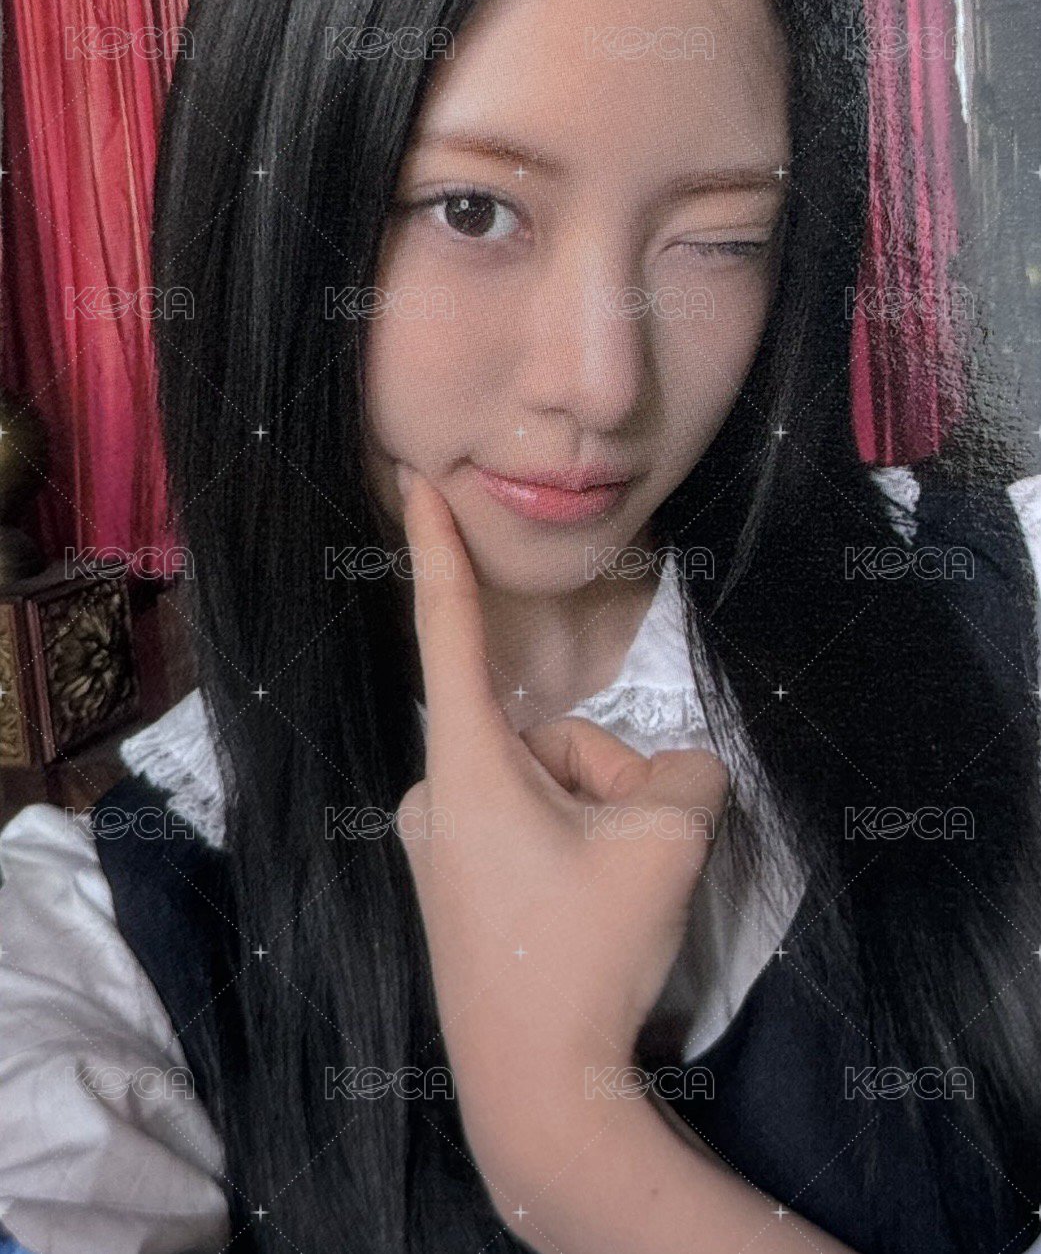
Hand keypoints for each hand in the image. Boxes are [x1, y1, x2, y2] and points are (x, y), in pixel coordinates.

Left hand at [393, 465, 728, 1175]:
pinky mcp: (454, 885)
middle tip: (627, 862)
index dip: (439, 551)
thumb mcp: (669, 840)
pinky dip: (569, 851)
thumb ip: (685, 772)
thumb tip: (670, 773)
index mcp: (467, 766)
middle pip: (550, 739)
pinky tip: (584, 915)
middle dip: (607, 781)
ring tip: (608, 900)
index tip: (414, 484)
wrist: (540, 1095)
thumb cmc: (586, 955)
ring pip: (548, 789)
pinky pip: (528, 830)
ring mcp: (438, 845)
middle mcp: (435, 794)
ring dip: (595, 822)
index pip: (449, 632)